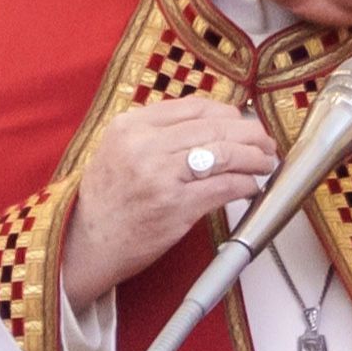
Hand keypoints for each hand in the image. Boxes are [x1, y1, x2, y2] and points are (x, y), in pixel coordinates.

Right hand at [61, 97, 276, 311]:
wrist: (85, 243)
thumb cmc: (106, 202)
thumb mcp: (118, 151)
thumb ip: (155, 134)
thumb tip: (208, 126)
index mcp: (130, 126)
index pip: (193, 107)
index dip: (227, 113)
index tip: (242, 123)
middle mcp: (145, 145)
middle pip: (215, 127)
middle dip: (250, 134)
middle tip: (265, 143)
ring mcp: (161, 176)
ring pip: (225, 153)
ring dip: (254, 157)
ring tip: (265, 163)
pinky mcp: (176, 207)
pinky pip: (224, 186)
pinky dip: (245, 185)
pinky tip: (251, 188)